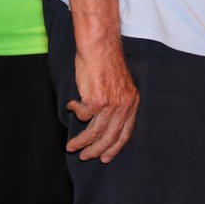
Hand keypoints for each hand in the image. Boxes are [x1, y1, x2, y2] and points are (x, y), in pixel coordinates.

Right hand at [66, 41, 139, 162]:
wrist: (100, 46)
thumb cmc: (106, 61)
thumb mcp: (118, 84)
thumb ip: (115, 102)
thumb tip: (101, 120)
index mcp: (132, 102)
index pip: (125, 132)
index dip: (115, 147)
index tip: (106, 157)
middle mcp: (124, 105)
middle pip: (110, 137)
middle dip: (97, 150)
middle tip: (86, 157)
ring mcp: (111, 105)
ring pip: (94, 132)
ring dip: (82, 142)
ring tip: (72, 146)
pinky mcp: (96, 101)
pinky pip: (83, 115)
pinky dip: (75, 112)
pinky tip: (72, 106)